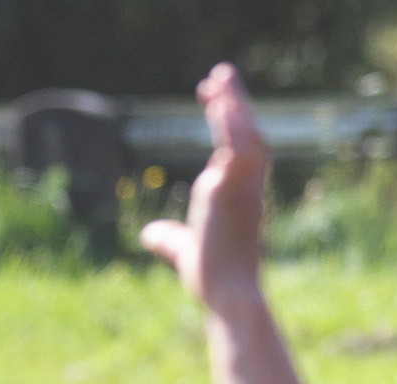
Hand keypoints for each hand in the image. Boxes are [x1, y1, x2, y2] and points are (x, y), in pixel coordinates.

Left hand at [139, 64, 269, 311]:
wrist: (227, 295)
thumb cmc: (212, 279)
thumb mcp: (185, 251)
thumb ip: (169, 240)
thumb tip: (149, 235)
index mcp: (239, 196)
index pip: (237, 150)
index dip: (228, 124)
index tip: (212, 100)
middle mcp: (246, 187)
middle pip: (246, 134)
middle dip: (234, 103)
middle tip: (218, 75)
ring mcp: (243, 186)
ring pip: (245, 134)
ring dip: (234, 103)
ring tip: (219, 77)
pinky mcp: (234, 189)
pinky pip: (238, 147)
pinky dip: (231, 124)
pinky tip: (219, 101)